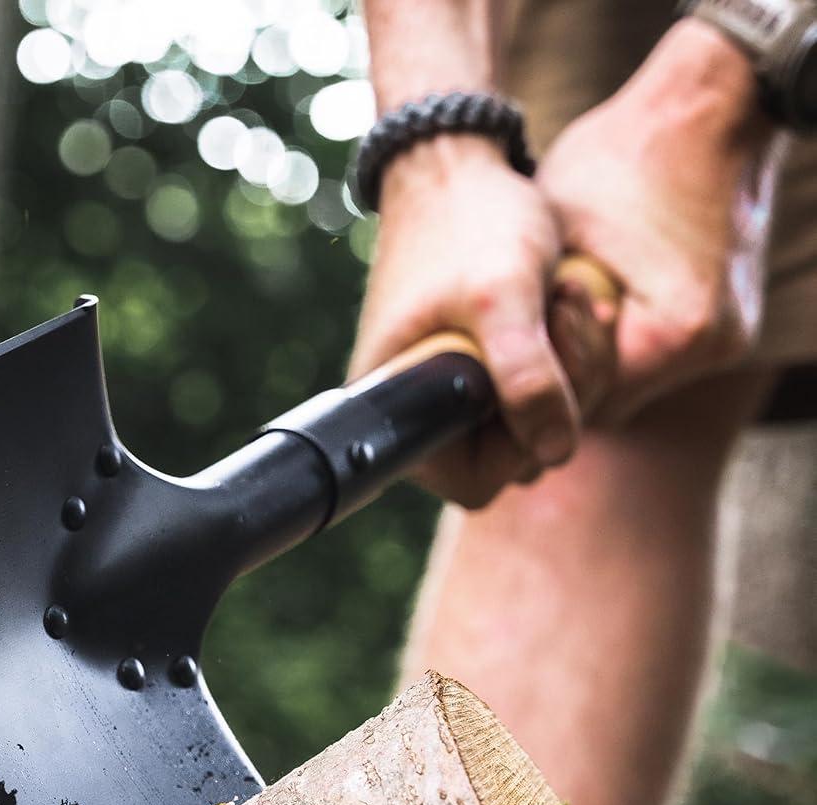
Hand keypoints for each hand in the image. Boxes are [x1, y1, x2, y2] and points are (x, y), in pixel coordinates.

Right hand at [350, 135, 580, 507]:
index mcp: (397, 417)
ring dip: (568, 372)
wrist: (456, 161)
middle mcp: (416, 417)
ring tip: (563, 299)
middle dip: (556, 398)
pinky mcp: (476, 368)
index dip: (523, 441)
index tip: (541, 370)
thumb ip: (528, 380)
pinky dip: (561, 355)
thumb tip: (555, 454)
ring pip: (530, 426)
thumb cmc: (469, 223)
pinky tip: (560, 303)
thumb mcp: (504, 298)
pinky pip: (533, 392)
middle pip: (511, 458)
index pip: (476, 483)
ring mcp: (448, 393)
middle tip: (564, 316)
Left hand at [537, 18, 782, 421]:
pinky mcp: (725, 323)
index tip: (504, 352)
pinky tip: (587, 302)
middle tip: (517, 336)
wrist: (708, 101)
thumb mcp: (551, 236)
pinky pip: (655, 355)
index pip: (583, 401)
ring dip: (587, 355)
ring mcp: (725, 338)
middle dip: (559, 371)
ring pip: (630, 379)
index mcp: (672, 334)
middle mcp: (710, 348)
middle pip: (608, 398)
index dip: (536, 379)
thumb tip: (481, 371)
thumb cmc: (621, 156)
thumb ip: (526, 316)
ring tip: (550, 313)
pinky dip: (618, 336)